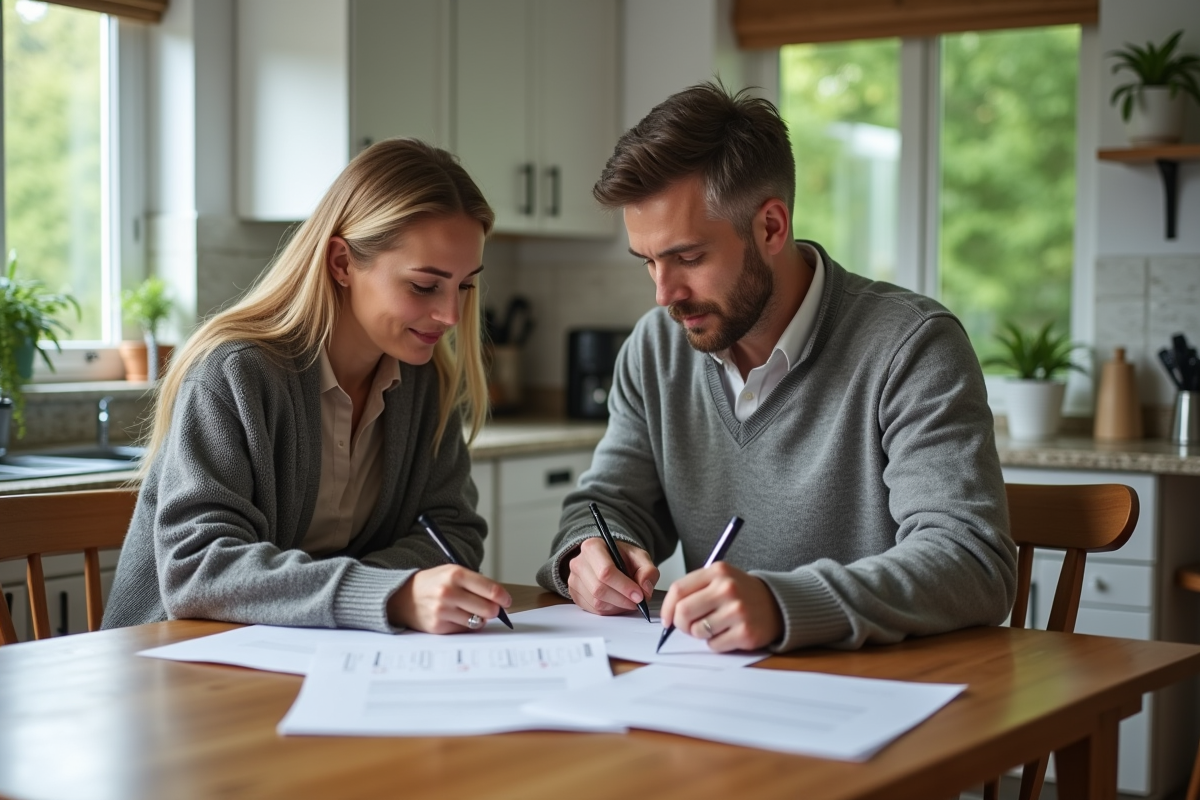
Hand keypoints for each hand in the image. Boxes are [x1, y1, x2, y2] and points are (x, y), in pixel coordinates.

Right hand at [387, 564, 511, 633]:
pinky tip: (455, 617)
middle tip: (492, 609)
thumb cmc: (433, 583)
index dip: (503, 597)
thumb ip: (476, 584)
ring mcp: (442, 610)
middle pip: (488, 609)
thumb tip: (500, 601)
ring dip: (479, 619)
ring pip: (478, 621)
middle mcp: (448, 592)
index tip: (506, 601)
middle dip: (494, 610)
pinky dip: (465, 625)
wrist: (402, 597)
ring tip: (469, 611)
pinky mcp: (438, 626)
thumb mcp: (452, 573)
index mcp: (455, 574)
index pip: (490, 589)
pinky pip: (464, 629)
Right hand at [567, 537, 658, 614]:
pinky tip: (617, 602)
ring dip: (617, 606)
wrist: (611, 560)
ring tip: (628, 600)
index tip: (639, 595)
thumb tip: (645, 589)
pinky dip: (609, 610)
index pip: (605, 571)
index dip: (624, 586)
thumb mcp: (640, 557)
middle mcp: (579, 563)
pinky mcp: (574, 594)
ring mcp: (574, 580)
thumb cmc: (622, 557)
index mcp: (593, 547)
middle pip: (599, 589)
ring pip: (596, 602)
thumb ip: (648, 571)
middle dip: (622, 600)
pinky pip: (593, 610)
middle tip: (637, 602)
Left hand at [660, 562, 782, 651]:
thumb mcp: (720, 579)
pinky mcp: (746, 632)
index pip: (678, 590)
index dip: (667, 608)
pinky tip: (728, 633)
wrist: (777, 604)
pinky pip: (714, 645)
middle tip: (689, 627)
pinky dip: (716, 643)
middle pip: (683, 612)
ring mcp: (738, 611)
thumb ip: (694, 590)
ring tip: (714, 626)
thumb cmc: (741, 593)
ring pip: (697, 631)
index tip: (667, 619)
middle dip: (681, 625)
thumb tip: (668, 615)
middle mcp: (727, 588)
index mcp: (717, 572)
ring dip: (700, 634)